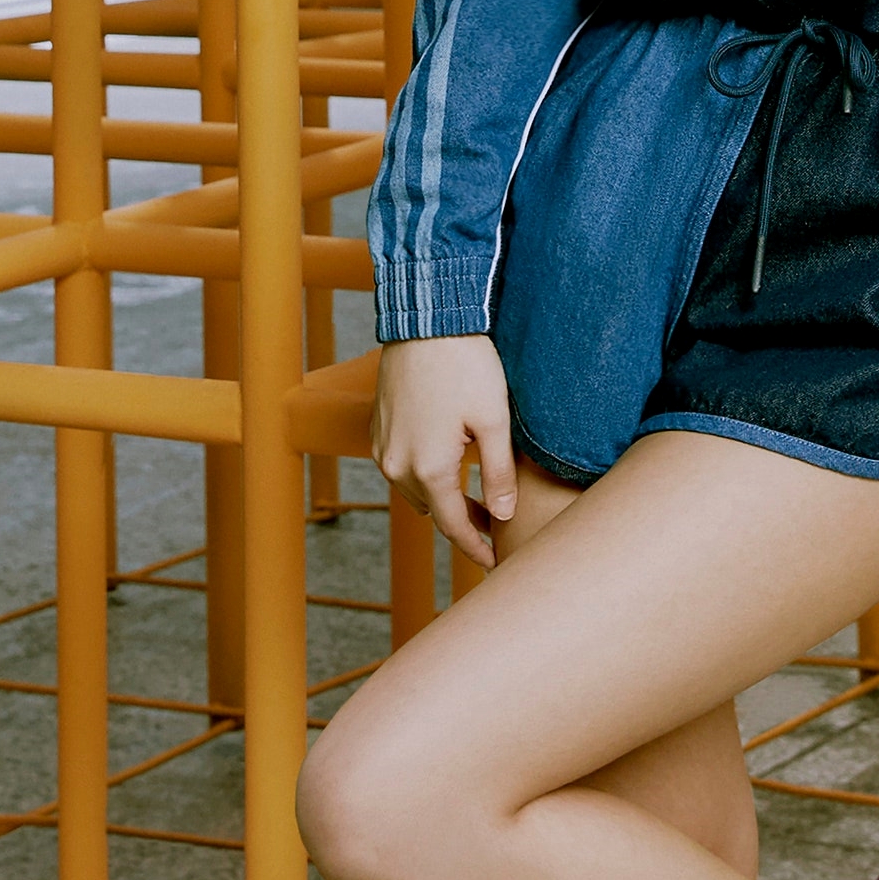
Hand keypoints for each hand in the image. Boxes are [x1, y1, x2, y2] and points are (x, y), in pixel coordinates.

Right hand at [373, 336, 519, 570]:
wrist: (425, 317)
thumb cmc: (465, 364)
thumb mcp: (494, 421)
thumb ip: (498, 474)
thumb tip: (502, 515)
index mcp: (428, 469)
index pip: (454, 527)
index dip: (476, 549)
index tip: (496, 562)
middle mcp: (396, 464)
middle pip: (432, 511)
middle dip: (462, 522)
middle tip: (495, 524)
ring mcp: (381, 445)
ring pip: (414, 489)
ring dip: (441, 496)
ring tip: (474, 495)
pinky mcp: (376, 426)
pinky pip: (400, 463)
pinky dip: (423, 472)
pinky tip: (448, 460)